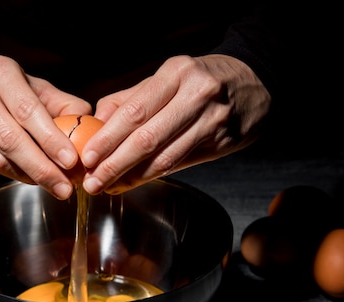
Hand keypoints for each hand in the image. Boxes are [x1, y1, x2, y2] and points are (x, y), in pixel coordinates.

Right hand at [0, 47, 92, 199]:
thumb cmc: (0, 83)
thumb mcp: (31, 82)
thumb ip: (60, 102)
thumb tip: (89, 124)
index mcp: (0, 72)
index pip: (28, 111)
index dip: (50, 139)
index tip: (71, 160)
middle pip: (11, 139)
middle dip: (42, 168)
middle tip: (65, 187)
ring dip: (29, 176)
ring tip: (55, 186)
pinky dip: (15, 174)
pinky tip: (33, 179)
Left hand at [81, 54, 271, 194]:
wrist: (256, 81)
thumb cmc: (203, 79)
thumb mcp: (168, 75)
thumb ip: (131, 97)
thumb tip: (96, 120)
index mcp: (177, 73)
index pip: (135, 111)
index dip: (109, 137)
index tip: (88, 156)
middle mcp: (196, 95)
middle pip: (148, 137)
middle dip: (115, 163)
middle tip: (93, 181)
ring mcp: (212, 121)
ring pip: (165, 156)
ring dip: (132, 175)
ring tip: (108, 186)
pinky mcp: (222, 142)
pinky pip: (181, 163)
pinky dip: (153, 175)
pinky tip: (134, 181)